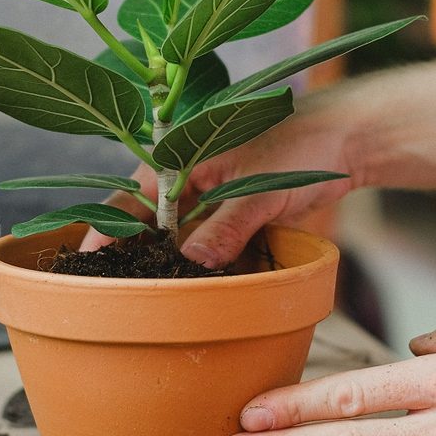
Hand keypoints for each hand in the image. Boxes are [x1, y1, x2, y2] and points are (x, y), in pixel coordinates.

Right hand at [80, 101, 357, 267]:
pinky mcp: (232, 212)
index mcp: (179, 157)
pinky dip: (202, 262)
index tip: (89, 263)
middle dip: (136, 254)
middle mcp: (186, 178)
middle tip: (120, 292)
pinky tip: (197, 286)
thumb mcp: (260, 188)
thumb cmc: (300, 145)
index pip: (129, 198)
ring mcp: (209, 196)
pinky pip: (207, 242)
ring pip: (177, 236)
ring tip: (155, 297)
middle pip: (147, 222)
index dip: (107, 231)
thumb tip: (193, 264)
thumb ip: (226, 227)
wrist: (345, 139)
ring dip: (171, 263)